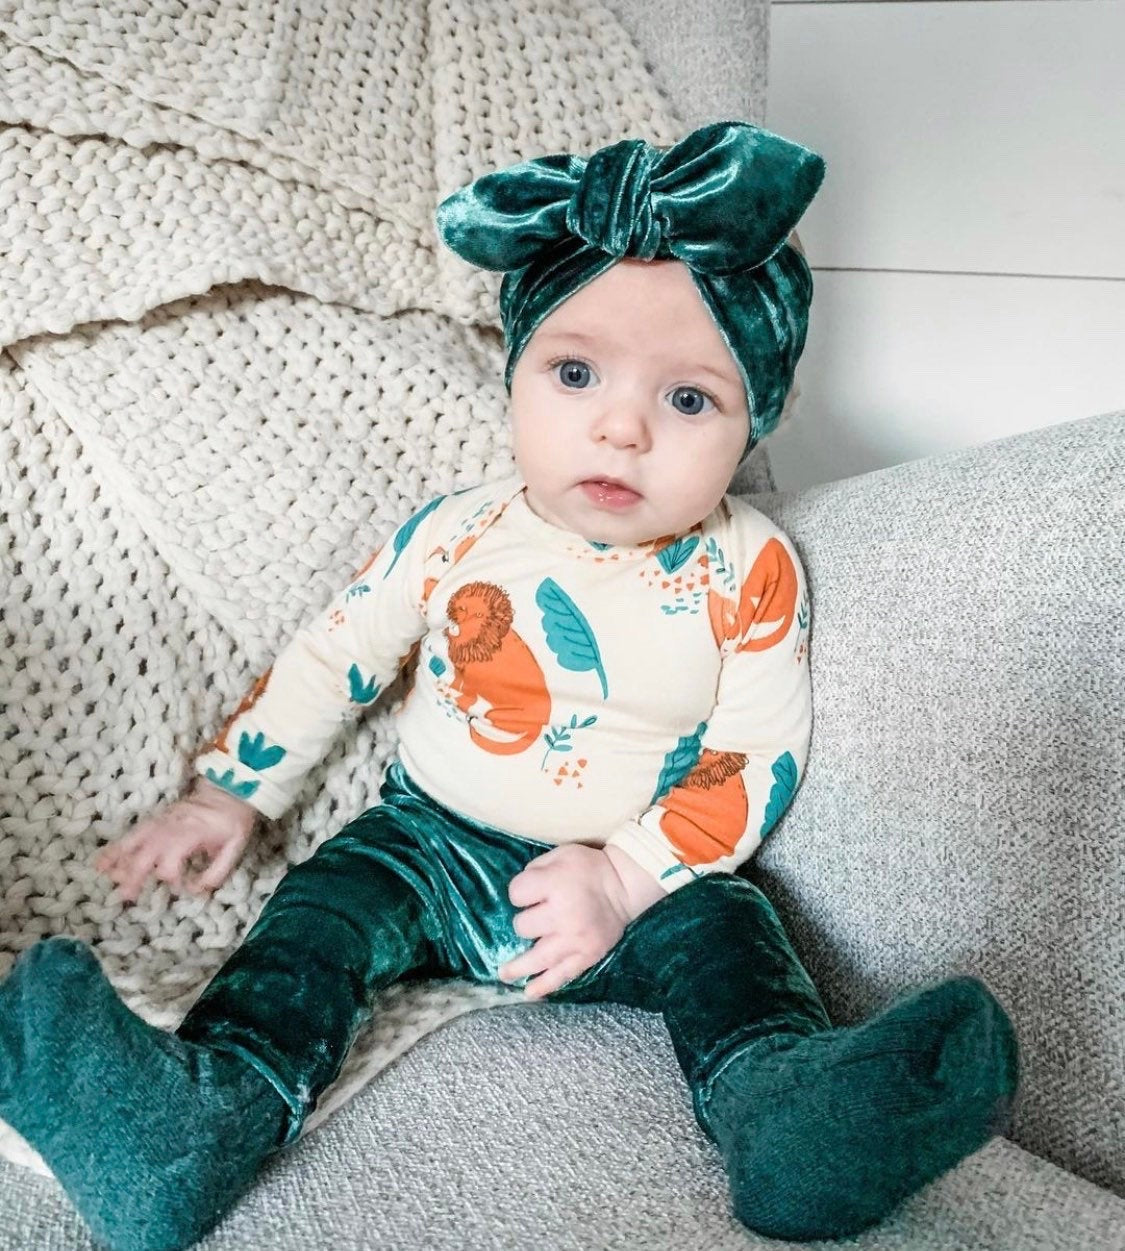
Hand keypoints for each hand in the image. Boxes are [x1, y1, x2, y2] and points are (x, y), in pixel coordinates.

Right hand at [94, 777, 259, 903]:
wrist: (229, 789)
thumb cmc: (233, 820)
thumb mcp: (235, 846)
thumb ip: (217, 871)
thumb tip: (197, 891)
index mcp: (191, 833)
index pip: (171, 859)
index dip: (172, 877)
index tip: (183, 886)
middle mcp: (171, 827)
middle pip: (146, 852)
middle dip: (134, 874)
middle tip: (126, 896)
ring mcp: (160, 822)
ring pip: (134, 841)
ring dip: (118, 859)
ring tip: (104, 876)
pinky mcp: (156, 820)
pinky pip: (132, 833)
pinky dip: (116, 847)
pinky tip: (102, 861)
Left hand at [498, 844, 632, 999]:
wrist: (624, 885)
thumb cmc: (588, 868)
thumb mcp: (560, 854)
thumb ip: (535, 870)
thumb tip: (519, 894)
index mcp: (555, 884)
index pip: (517, 893)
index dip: (518, 893)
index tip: (526, 894)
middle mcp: (563, 914)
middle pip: (523, 926)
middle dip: (524, 921)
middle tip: (535, 917)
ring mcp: (575, 939)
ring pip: (537, 958)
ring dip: (518, 968)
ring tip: (504, 974)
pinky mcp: (587, 955)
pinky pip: (562, 974)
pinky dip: (545, 985)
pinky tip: (529, 992)